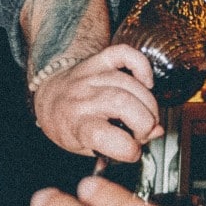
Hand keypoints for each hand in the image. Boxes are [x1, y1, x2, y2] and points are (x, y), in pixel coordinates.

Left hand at [32, 45, 162, 160]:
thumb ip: (119, 144)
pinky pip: (123, 53)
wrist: (49, 97)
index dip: (128, 148)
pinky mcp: (97, 61)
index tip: (133, 152)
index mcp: (75, 124)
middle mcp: (81, 98)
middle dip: (144, 123)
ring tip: (146, 114)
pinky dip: (141, 65)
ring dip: (148, 102)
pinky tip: (146, 83)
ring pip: (128, 83)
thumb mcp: (84, 146)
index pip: (102, 135)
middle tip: (143, 131)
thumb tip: (155, 132)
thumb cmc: (69, 125)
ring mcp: (90, 77)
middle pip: (122, 103)